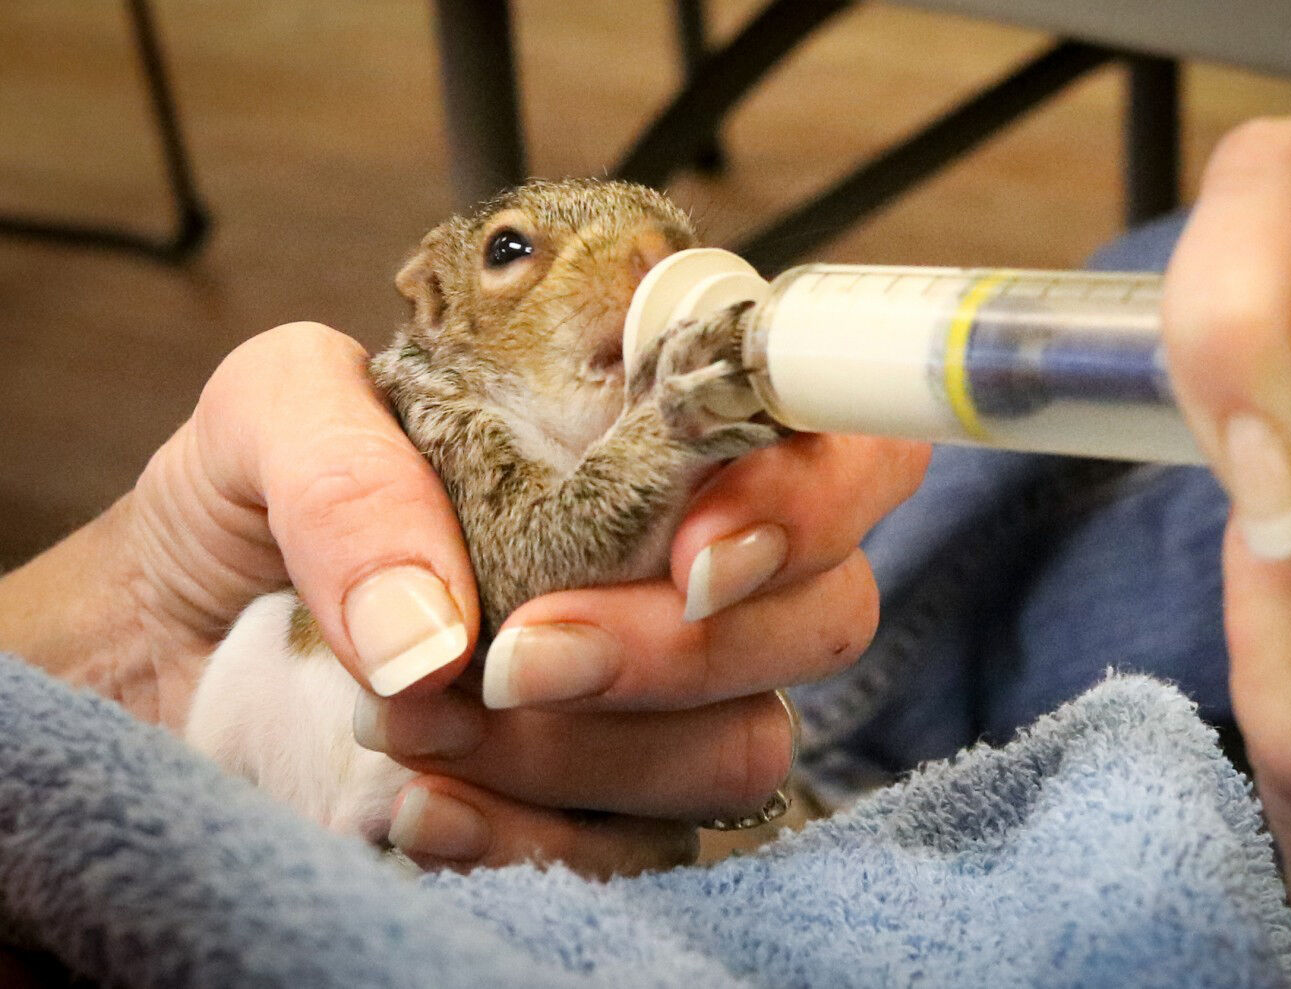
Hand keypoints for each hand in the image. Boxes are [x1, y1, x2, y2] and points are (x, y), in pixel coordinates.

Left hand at [0, 320, 928, 876]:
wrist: (177, 637)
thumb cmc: (251, 501)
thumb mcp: (266, 416)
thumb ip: (345, 464)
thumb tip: (438, 633)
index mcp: (650, 426)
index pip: (832, 433)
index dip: (812, 493)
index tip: (692, 556)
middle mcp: (685, 561)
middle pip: (826, 610)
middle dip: (677, 651)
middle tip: (518, 657)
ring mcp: (666, 698)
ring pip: (744, 744)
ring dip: (582, 751)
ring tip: (412, 721)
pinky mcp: (613, 808)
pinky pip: (645, 851)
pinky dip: (526, 839)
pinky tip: (413, 808)